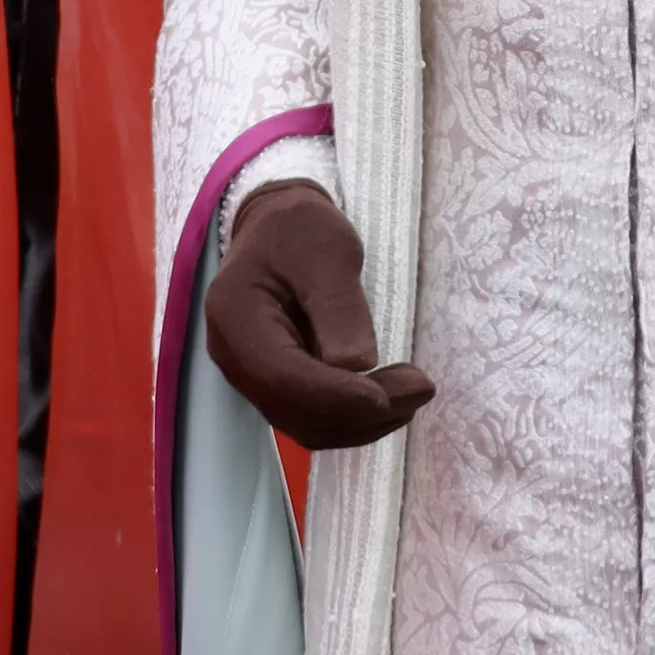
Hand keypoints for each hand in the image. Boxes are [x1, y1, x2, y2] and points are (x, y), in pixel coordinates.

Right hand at [203, 182, 434, 449]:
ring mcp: (250, 376)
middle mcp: (233, 356)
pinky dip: (352, 420)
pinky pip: (311, 418)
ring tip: (413, 393)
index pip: (281, 376)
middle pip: (295, 408)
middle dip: (360, 411)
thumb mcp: (326, 250)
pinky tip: (389, 400)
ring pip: (305, 424)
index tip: (387, 395)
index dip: (335, 395)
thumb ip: (338, 305)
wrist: (279, 230)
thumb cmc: (301, 230)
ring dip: (362, 422)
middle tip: (421, 386)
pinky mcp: (274, 385)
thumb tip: (357, 366)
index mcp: (235, 316)